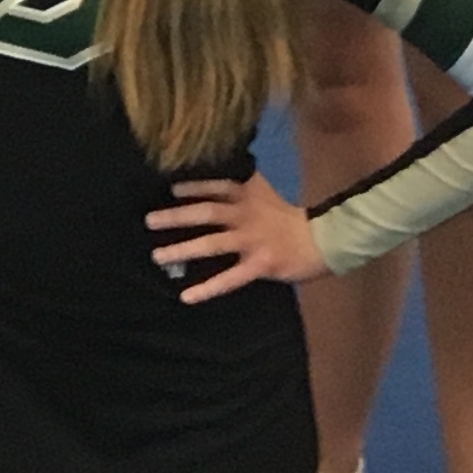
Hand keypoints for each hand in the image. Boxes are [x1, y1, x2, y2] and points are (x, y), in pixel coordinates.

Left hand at [143, 173, 324, 302]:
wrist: (324, 240)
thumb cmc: (291, 218)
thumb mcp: (265, 192)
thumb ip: (241, 187)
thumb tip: (215, 176)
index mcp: (248, 196)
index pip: (216, 186)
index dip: (192, 186)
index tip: (169, 188)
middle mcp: (246, 215)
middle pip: (206, 212)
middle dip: (175, 216)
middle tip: (148, 221)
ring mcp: (252, 241)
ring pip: (211, 244)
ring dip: (182, 250)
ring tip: (157, 256)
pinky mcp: (260, 265)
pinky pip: (229, 278)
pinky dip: (207, 288)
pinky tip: (186, 296)